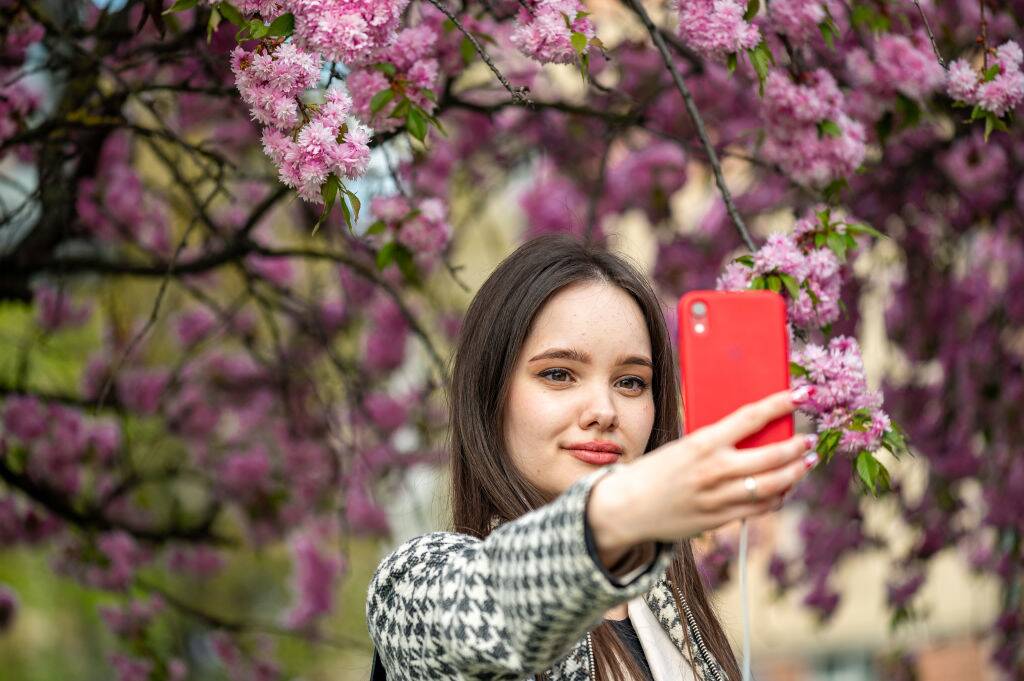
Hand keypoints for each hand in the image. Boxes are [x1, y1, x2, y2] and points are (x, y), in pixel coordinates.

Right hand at [587, 387, 817, 554]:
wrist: (628, 507)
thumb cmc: (655, 472)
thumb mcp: (682, 446)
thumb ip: (715, 440)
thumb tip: (750, 430)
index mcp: (703, 443)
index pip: (751, 417)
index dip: (780, 404)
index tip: (800, 395)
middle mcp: (715, 470)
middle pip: (773, 455)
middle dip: (799, 445)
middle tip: (810, 439)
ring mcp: (720, 497)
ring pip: (775, 484)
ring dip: (797, 471)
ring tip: (807, 462)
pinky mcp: (721, 518)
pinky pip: (761, 507)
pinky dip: (779, 497)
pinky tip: (785, 488)